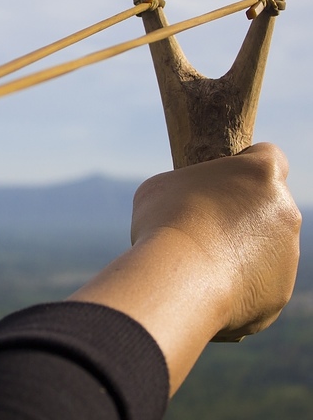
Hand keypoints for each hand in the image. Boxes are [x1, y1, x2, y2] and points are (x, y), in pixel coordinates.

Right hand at [131, 142, 300, 339]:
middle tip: (202, 229)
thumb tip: (183, 201)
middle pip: (268, 206)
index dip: (243, 168)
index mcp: (261, 173)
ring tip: (199, 264)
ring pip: (267, 249)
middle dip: (242, 215)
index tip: (220, 184)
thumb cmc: (164, 223)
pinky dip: (238, 286)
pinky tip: (206, 288)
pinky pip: (259, 286)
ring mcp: (288, 254)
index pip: (266, 156)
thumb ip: (185, 187)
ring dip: (241, 252)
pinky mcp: (279, 292)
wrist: (176, 279)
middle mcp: (285, 210)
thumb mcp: (160, 187)